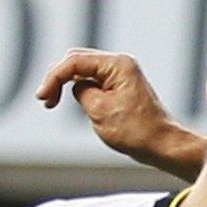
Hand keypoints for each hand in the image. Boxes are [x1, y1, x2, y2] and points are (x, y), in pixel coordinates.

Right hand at [35, 48, 197, 170]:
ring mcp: (121, 74)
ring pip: (83, 71)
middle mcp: (120, 64)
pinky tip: (73, 102)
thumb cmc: (137, 131)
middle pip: (76, 61)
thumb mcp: (99, 111)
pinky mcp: (121, 86)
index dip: (54, 77)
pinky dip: (79, 90)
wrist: (163, 145)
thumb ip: (81, 91)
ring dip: (66, 84)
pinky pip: (93, 81)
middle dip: (58, 78)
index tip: (42, 97)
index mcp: (117, 65)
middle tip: (46, 101)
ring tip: (53, 102)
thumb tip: (75, 86)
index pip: (75, 61)